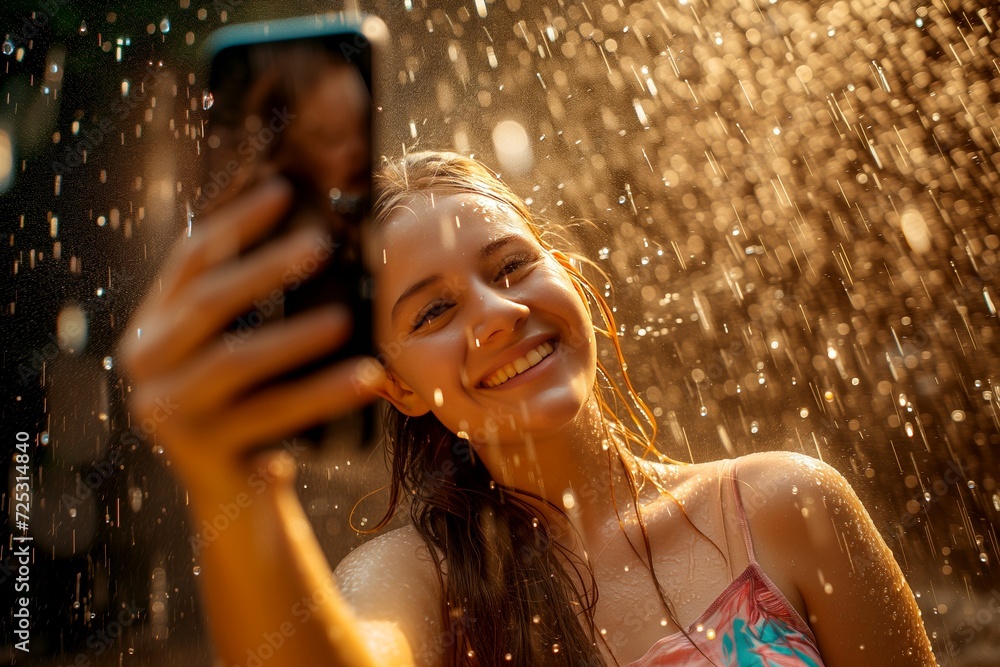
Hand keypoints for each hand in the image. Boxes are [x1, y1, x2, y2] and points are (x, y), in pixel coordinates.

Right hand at [117, 178, 385, 499]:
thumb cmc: (252, 410)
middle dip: (266, 268)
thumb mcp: (243, 353)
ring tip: (346, 318)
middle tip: (322, 243)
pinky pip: (273, 413)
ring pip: (237, 360)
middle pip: (209, 302)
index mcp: (154, 327)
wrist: (237, 501)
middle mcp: (147, 364)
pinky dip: (324, 393)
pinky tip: (369, 378)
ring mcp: (168, 410)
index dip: (235, 220)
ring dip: (295, 335)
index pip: (190, 260)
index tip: (282, 188)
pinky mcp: (201, 450)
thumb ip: (254, 305)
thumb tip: (320, 232)